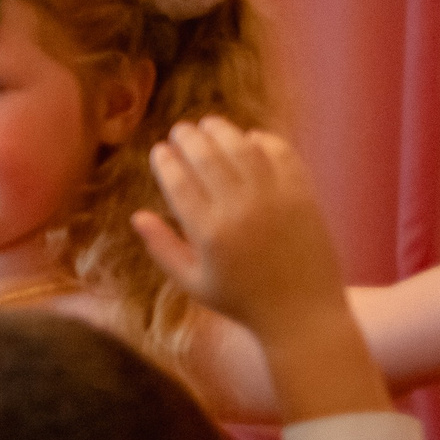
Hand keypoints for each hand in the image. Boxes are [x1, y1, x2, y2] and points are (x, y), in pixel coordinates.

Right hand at [132, 121, 345, 341]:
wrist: (303, 314)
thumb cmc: (243, 301)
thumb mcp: (192, 283)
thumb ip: (162, 248)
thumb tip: (137, 216)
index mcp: (209, 232)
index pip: (178, 181)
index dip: (165, 160)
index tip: (159, 151)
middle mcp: (240, 210)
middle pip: (207, 156)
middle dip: (188, 137)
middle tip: (180, 131)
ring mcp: (275, 200)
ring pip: (242, 148)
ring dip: (222, 130)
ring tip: (209, 125)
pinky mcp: (303, 196)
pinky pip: (282, 155)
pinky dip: (264, 140)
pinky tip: (251, 139)